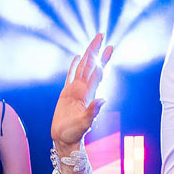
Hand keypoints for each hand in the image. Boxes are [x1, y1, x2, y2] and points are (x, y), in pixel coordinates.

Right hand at [52, 34, 112, 153]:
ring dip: (87, 54)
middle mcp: (83, 89)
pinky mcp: (66, 93)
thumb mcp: (84, 123)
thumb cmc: (74, 133)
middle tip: (102, 35)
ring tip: (93, 42)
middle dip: (96, 50)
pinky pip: (71, 75)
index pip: (97, 71)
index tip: (110, 46)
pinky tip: (76, 57)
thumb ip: (92, 111)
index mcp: (88, 93)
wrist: (64, 139)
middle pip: (90, 65)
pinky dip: (74, 66)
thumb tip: (103, 100)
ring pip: (82, 67)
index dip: (103, 59)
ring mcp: (75, 90)